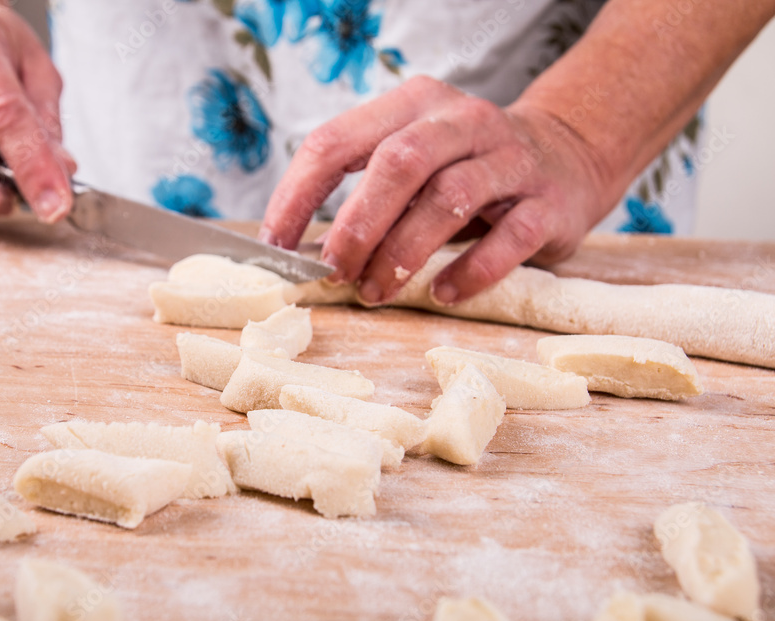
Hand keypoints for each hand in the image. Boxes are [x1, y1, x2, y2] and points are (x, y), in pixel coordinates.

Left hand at [260, 76, 611, 303]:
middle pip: (397, 163)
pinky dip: (471, 271)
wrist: (567, 155)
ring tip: (376, 291)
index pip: (337, 141)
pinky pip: (510, 238)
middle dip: (356, 225)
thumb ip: (367, 193)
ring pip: (449, 199)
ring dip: (403, 253)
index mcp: (412, 105)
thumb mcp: (415, 161)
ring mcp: (510, 158)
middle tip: (334, 273)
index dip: (298, 196)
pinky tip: (444, 292)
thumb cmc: (467, 169)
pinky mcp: (548, 201)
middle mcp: (462, 121)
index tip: (276, 246)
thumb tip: (306, 254)